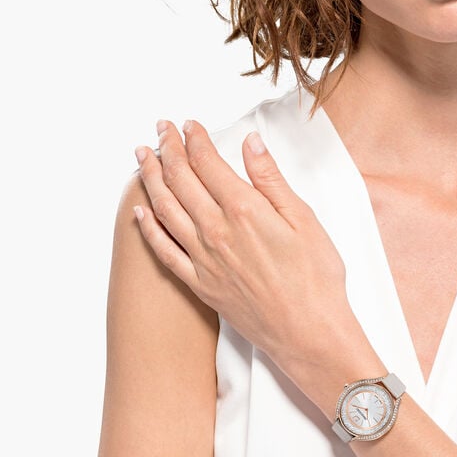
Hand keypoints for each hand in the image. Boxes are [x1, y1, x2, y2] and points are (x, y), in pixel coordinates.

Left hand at [132, 118, 355, 386]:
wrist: (308, 332)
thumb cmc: (316, 276)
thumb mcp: (303, 218)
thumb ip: (271, 179)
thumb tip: (250, 143)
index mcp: (243, 210)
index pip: (208, 163)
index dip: (195, 139)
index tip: (188, 124)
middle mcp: (215, 231)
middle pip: (181, 180)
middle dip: (167, 149)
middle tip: (160, 129)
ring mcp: (203, 259)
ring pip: (165, 210)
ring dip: (151, 179)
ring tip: (141, 158)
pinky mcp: (200, 284)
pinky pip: (164, 251)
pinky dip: (148, 228)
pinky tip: (141, 213)